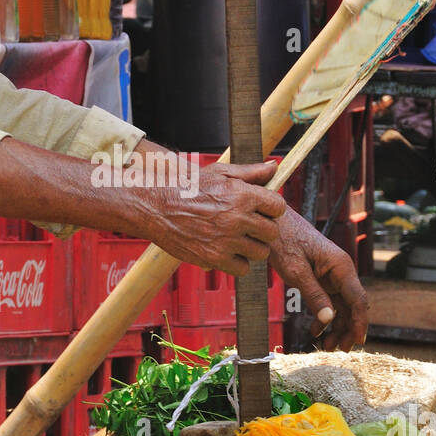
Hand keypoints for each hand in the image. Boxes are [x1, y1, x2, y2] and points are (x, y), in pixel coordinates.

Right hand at [141, 160, 286, 275]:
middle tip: (248, 226)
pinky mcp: (214, 258)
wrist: (156, 205)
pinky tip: (227, 251)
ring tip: (238, 239)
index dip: (271, 209)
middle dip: (263, 229)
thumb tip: (275, 166)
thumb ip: (251, 172)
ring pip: (260, 252)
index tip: (261, 210)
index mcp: (242, 195)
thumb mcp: (220, 172)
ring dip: (252, 247)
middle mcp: (237, 218)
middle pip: (272, 232)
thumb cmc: (188, 187)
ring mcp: (226, 240)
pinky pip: (243, 268)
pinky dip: (238, 262)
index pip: (278, 207)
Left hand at [268, 209, 367, 351]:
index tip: (357, 342)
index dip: (359, 323)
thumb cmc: (284, 241)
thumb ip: (314, 295)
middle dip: (347, 329)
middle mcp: (341, 271)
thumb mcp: (296, 271)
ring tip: (326, 346)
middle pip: (352, 306)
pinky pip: (330, 300)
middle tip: (338, 350)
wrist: (272, 223)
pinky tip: (316, 330)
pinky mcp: (322, 277)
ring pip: (341, 306)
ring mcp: (332, 274)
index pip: (358, 300)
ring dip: (336, 326)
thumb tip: (330, 320)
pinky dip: (325, 317)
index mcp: (341, 267)